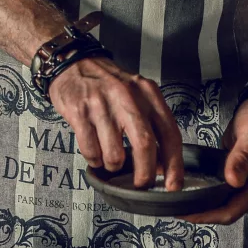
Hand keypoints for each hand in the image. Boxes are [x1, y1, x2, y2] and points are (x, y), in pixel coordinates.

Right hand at [49, 55, 183, 189]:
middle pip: (145, 146)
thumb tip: (162, 164)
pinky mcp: (80, 112)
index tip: (173, 185)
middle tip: (141, 184)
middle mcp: (128, 97)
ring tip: (111, 161)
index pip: (170, 134)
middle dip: (145, 174)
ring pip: (115, 154)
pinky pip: (91, 150)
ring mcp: (102, 104)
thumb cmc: (109, 84)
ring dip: (114, 166)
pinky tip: (95, 154)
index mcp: (149, 94)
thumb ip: (151, 124)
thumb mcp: (137, 95)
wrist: (73, 62)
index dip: (174, 164)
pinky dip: (95, 160)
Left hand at [183, 93, 247, 223]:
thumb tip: (234, 181)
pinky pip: (219, 192)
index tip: (184, 213)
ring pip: (221, 204)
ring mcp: (245, 184)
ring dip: (201, 206)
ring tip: (178, 202)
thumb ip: (243, 156)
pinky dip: (205, 194)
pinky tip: (189, 189)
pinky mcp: (237, 177)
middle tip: (174, 209)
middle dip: (200, 214)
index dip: (207, 216)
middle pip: (224, 212)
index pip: (231, 211)